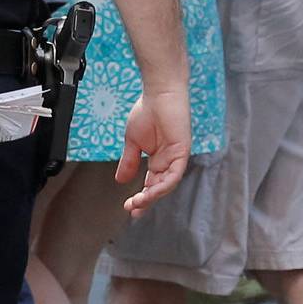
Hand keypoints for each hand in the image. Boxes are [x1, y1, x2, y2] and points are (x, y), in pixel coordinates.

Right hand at [116, 85, 191, 213]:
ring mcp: (176, 158)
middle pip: (159, 188)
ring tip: (138, 202)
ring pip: (167, 184)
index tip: (130, 208)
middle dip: (146, 201)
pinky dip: (164, 184)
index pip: (151, 184)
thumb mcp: (133, 142)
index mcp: (157, 160)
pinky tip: (152, 191)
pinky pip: (175, 174)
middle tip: (133, 209)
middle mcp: (168, 162)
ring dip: (153, 195)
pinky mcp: (183, 152)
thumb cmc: (147, 111)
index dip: (142, 198)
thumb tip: (120, 180)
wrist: (158, 93)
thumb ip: (129, 161)